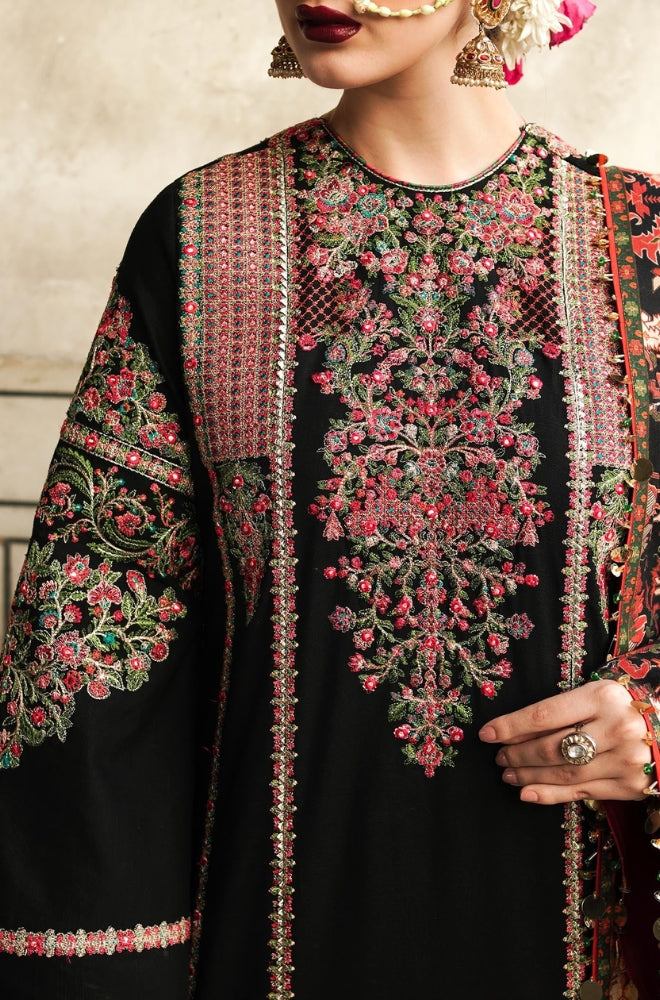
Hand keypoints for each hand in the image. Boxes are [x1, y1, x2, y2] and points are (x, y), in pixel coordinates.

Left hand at [479, 679, 651, 803]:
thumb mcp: (599, 694)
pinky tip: (528, 793)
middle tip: (499, 757)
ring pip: (563, 772)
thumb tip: (516, 729)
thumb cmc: (626, 707)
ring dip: (528, 775)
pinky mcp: (631, 786)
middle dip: (517, 753)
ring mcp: (626, 760)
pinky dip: (549, 794)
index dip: (510, 726)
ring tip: (509, 773)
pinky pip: (581, 792)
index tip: (487, 734)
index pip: (543, 715)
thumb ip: (565, 708)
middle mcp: (616, 727)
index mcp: (603, 696)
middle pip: (551, 747)